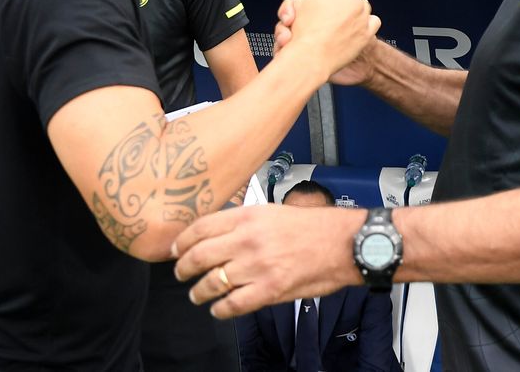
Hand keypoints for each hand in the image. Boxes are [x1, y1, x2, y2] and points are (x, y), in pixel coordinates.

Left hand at [172, 204, 363, 317]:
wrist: (343, 243)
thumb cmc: (313, 226)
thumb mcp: (273, 211)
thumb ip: (244, 221)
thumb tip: (219, 229)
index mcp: (247, 217)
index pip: (201, 228)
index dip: (182, 241)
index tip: (175, 249)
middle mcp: (247, 240)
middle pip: (199, 256)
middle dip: (183, 268)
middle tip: (180, 273)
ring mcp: (256, 266)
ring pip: (212, 282)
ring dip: (199, 291)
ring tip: (197, 294)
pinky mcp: (269, 290)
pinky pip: (232, 304)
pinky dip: (220, 309)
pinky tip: (218, 309)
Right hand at [275, 0, 380, 77]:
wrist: (310, 58)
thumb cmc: (303, 32)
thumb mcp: (300, 1)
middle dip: (338, 0)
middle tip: (324, 13)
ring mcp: (363, 16)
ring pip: (361, 5)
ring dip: (351, 11)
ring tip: (333, 24)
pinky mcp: (367, 33)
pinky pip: (373, 21)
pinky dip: (365, 24)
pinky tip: (350, 30)